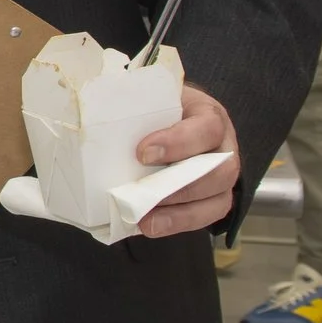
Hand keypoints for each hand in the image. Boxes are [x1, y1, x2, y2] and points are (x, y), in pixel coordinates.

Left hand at [134, 82, 241, 238]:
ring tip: (147, 221)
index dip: (179, 143)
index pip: (208, 128)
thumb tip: (98, 117)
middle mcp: (223, 146)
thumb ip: (135, 104)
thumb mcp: (151, 97)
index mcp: (208, 115)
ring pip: (218, 200)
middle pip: (222, 171)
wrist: (166, 120)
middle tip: (143, 191)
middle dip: (182, 185)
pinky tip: (151, 225)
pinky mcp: (213, 199)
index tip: (143, 152)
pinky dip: (178, 223)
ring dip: (180, 214)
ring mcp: (222, 176)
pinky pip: (205, 217)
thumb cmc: (158, 108)